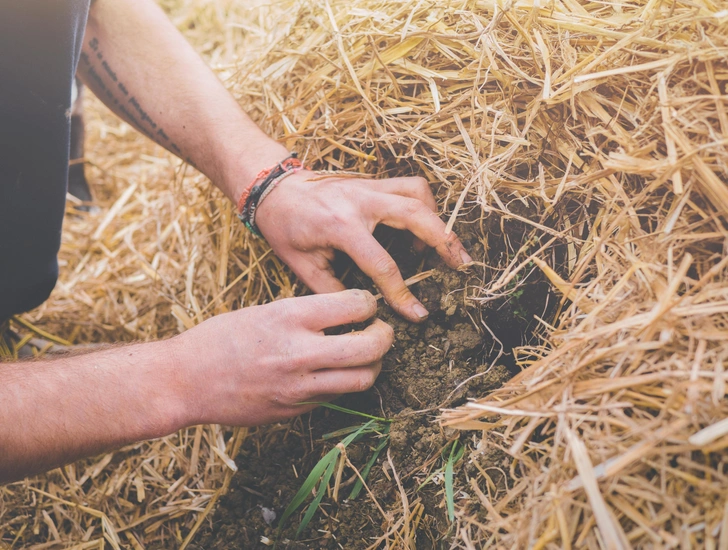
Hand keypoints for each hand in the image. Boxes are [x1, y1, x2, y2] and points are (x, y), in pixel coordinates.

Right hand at [175, 289, 392, 426]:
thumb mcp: (264, 311)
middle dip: (385, 336)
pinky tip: (335, 373)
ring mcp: (299, 386)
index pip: (356, 304)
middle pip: (371, 346)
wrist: (185, 380)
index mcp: (290, 316)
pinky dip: (343, 383)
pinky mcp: (294, 409)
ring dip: (372, 365)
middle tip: (381, 331)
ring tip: (365, 355)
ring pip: (363, 378)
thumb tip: (345, 314)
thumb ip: (305, 314)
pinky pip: (335, 397)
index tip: (366, 305)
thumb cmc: (219, 339)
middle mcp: (299, 351)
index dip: (369, 303)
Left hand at [255, 171, 471, 322]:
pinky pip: (410, 186)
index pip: (383, 264)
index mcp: (341, 226)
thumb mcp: (302, 265)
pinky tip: (422, 226)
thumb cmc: (285, 228)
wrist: (274, 189)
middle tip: (462, 266)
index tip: (418, 314)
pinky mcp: (373, 181)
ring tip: (445, 246)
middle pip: (416, 216)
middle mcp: (361, 200)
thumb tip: (362, 314)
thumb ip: (333, 290)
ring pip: (419, 193)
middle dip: (444, 242)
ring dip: (437, 218)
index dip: (402, 294)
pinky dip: (424, 204)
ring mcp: (369, 186)